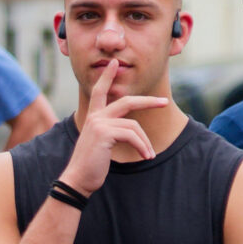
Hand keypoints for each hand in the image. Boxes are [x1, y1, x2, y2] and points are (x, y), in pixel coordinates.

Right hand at [64, 61, 173, 192]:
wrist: (78, 179)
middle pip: (126, 102)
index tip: (113, 63)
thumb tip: (132, 130)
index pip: (100, 92)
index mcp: (93, 117)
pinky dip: (142, 146)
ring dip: (145, 142)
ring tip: (149, 154)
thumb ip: (112, 131)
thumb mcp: (102, 144)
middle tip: (164, 102)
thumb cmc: (91, 165)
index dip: (106, 77)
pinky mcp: (104, 133)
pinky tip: (146, 156)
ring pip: (133, 126)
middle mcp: (95, 117)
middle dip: (147, 101)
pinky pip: (132, 135)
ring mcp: (99, 123)